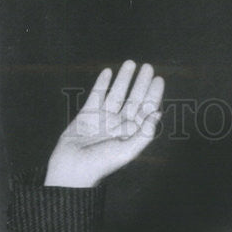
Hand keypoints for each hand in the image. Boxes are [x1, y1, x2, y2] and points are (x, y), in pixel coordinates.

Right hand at [44, 61, 164, 187]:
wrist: (73, 168)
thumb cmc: (101, 164)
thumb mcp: (127, 151)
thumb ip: (143, 134)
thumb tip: (157, 115)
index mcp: (131, 134)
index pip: (146, 112)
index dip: (153, 95)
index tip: (159, 80)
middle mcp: (119, 125)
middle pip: (134, 100)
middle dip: (141, 84)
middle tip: (149, 67)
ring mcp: (103, 119)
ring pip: (116, 94)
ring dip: (124, 79)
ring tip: (131, 63)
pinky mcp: (87, 115)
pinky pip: (96, 95)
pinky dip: (102, 83)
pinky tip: (108, 71)